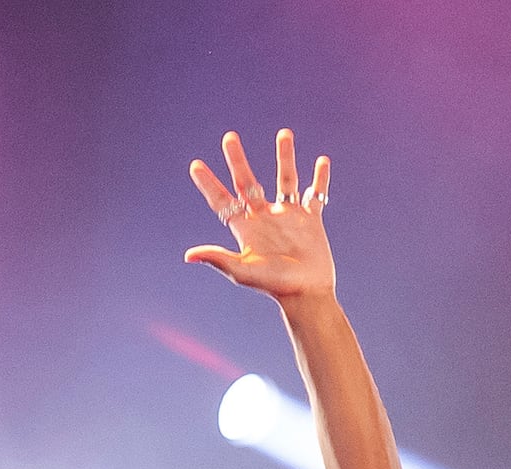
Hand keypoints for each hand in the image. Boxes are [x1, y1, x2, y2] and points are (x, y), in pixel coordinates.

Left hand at [186, 129, 337, 303]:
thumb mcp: (242, 271)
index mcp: (246, 228)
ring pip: (286, 179)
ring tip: (284, 133)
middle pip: (248, 182)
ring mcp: (289, 216)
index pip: (222, 200)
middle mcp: (265, 217)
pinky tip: (322, 161)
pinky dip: (320, 179)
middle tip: (229, 137)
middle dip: (237, 160)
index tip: (195, 165)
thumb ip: (218, 258)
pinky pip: (316, 194)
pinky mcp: (311, 220)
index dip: (208, 184)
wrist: (306, 294)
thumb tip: (189, 255)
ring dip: (285, 157)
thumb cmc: (273, 285)